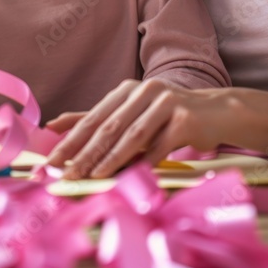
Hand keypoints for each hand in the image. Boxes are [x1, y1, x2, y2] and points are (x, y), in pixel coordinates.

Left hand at [46, 79, 234, 177]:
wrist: (216, 112)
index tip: (52, 161)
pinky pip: (160, 145)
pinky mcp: (185, 118)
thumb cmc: (168, 116)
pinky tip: (133, 178)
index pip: (94, 117)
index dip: (71, 140)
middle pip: (109, 127)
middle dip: (86, 154)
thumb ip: (99, 120)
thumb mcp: (133, 114)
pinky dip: (145, 163)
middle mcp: (144, 90)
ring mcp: (166, 102)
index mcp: (127, 90)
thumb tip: (54, 126)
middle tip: (68, 175)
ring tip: (93, 178)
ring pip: (132, 135)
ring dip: (111, 160)